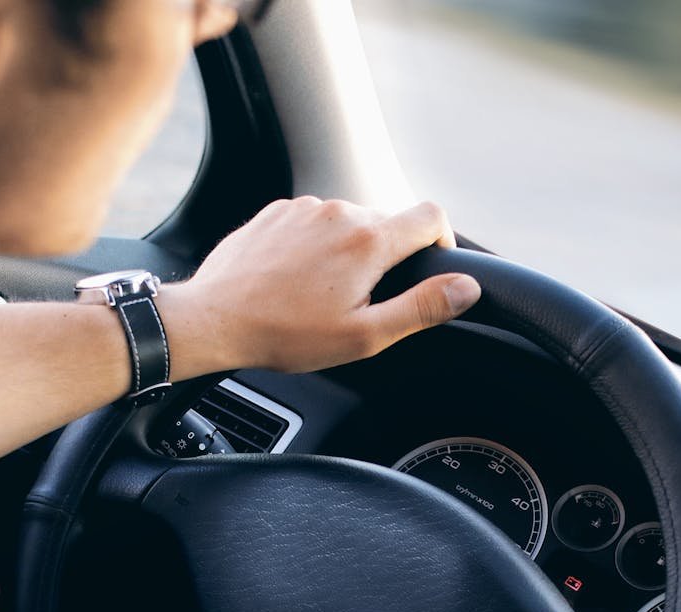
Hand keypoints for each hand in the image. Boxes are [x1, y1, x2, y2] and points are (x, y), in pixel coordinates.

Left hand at [167, 197, 481, 376]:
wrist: (214, 319)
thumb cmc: (286, 334)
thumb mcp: (364, 335)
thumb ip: (421, 308)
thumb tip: (466, 288)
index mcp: (369, 241)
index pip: (431, 217)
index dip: (442, 243)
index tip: (430, 269)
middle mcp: (340, 211)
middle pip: (387, 224)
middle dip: (386, 260)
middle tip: (361, 303)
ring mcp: (305, 207)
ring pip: (348, 223)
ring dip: (348, 253)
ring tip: (322, 296)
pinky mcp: (277, 211)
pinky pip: (313, 223)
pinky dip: (316, 247)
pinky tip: (296, 282)